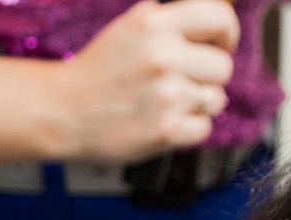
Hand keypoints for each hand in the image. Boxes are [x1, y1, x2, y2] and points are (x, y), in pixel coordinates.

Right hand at [50, 0, 238, 161]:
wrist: (63, 111)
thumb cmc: (98, 71)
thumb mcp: (128, 27)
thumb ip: (167, 19)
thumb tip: (212, 21)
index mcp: (155, 24)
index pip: (220, 18)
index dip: (227, 34)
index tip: (221, 45)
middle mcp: (163, 55)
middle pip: (223, 67)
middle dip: (208, 76)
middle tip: (184, 82)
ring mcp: (166, 94)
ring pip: (216, 99)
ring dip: (198, 104)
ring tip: (169, 103)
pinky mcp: (165, 130)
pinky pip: (204, 128)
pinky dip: (188, 128)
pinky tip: (164, 120)